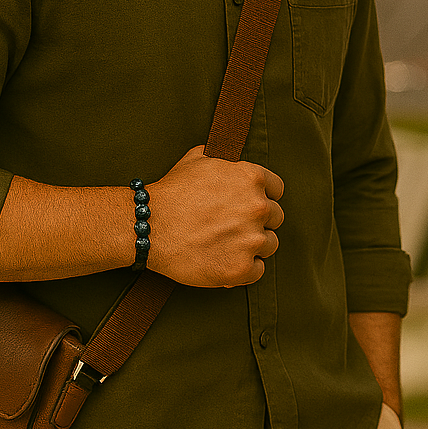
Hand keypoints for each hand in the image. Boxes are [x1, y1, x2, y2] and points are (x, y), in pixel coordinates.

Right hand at [146, 146, 284, 287]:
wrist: (150, 226)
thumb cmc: (172, 191)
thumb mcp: (198, 158)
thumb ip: (224, 159)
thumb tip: (231, 160)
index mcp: (252, 178)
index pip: (277, 189)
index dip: (264, 196)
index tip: (251, 204)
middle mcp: (257, 207)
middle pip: (275, 217)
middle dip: (258, 221)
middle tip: (235, 225)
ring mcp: (250, 239)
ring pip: (268, 244)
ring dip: (253, 245)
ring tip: (229, 244)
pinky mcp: (240, 269)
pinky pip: (257, 271)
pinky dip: (245, 269)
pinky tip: (227, 261)